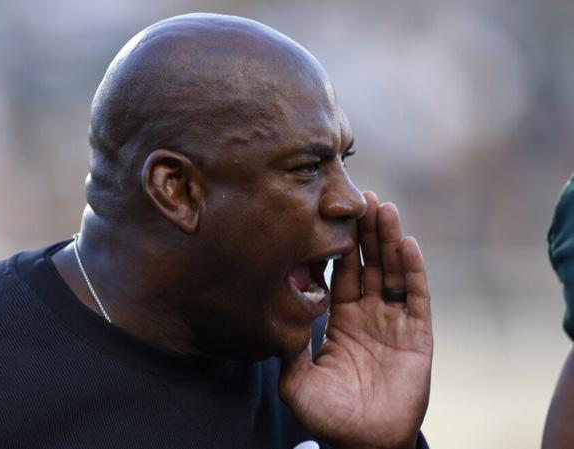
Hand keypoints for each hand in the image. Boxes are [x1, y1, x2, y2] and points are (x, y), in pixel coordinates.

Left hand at [279, 191, 432, 448]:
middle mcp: (368, 315)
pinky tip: (406, 244)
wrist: (365, 442)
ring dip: (388, 240)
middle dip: (364, 232)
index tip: (331, 216)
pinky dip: (413, 270)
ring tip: (383, 208)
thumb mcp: (297, 382)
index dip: (337, 246)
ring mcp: (394, 322)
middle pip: (368, 263)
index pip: (340, 274)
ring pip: (392, 272)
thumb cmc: (330, 416)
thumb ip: (286, 350)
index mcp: (340, 320)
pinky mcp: (417, 334)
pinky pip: (416, 297)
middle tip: (360, 196)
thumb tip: (271, 319)